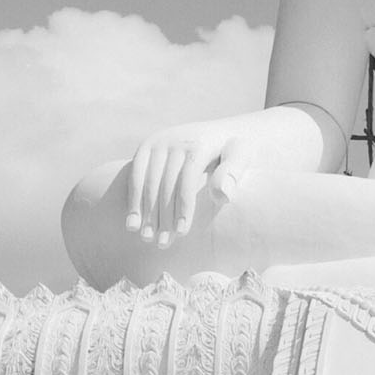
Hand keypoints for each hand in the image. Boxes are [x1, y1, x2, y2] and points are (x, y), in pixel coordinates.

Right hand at [124, 118, 263, 246]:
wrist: (221, 130)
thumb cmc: (233, 151)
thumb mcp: (241, 156)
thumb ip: (233, 172)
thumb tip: (220, 194)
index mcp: (199, 144)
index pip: (187, 179)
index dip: (184, 207)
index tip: (182, 233)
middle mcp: (175, 140)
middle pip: (165, 184)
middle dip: (163, 216)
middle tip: (162, 244)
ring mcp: (158, 142)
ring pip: (148, 182)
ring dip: (146, 213)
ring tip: (147, 238)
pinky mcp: (146, 146)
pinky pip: (135, 175)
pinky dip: (133, 200)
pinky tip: (132, 223)